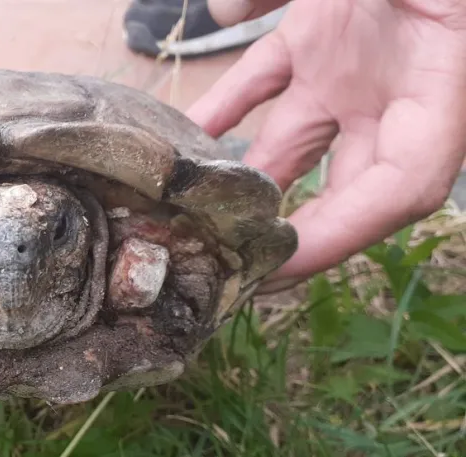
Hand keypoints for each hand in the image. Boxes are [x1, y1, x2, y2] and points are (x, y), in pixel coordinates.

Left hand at [186, 0, 465, 291]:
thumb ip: (304, 0)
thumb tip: (220, 6)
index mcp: (441, 81)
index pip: (403, 185)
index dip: (347, 234)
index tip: (281, 265)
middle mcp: (395, 87)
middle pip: (348, 185)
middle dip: (295, 232)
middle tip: (229, 267)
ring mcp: (354, 64)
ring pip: (296, 141)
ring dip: (248, 179)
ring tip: (194, 211)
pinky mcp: (319, 34)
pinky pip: (266, 82)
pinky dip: (227, 107)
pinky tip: (185, 132)